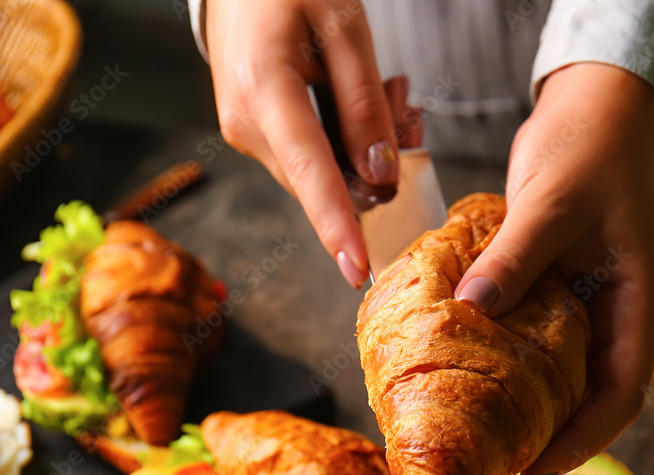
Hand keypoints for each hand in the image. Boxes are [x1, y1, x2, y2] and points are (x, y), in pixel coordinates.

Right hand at [205, 0, 420, 287]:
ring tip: (389, 96)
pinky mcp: (257, 133)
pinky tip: (365, 107)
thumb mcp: (344, 26)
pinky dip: (346, 143)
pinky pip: (312, 158)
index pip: (310, 173)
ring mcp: (248, 133)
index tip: (358, 268)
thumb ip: (364, 104)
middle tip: (406, 109)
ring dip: (365, 152)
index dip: (337, 225)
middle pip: (324, 181)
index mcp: (263, 89)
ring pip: (322, 174)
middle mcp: (247, 124)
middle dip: (376, 166)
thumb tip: (380, 174)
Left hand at [453, 63, 653, 474]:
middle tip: (496, 468)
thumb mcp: (553, 204)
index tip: (533, 472)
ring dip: (528, 406)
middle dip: (551, 438)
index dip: (581, 443)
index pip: (619, 395)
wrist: (591, 110)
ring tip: (481, 435)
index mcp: (636, 305)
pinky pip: (535, 338)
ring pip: (562, 373)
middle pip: (590, 397)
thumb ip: (516, 257)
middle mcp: (614, 313)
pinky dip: (508, 360)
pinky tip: (470, 372)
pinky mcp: (556, 287)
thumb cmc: (589, 151)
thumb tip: (471, 308)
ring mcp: (586, 302)